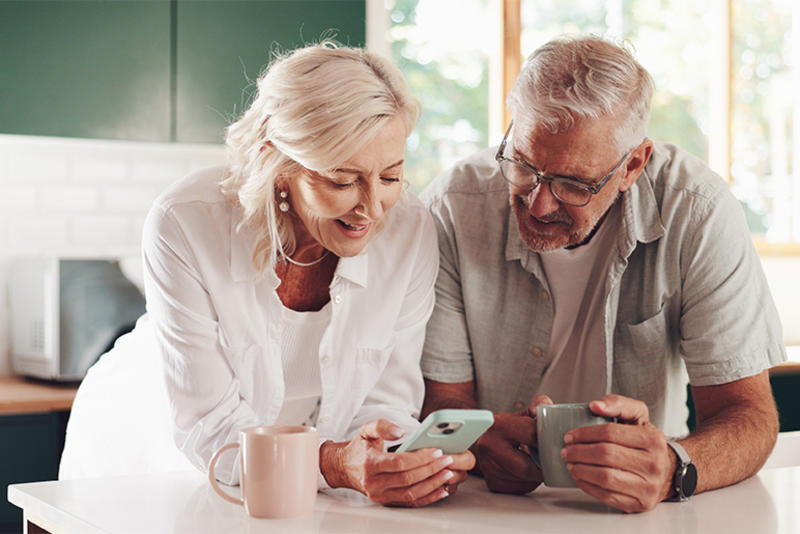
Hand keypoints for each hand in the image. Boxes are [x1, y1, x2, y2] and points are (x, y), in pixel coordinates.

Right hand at [320, 419, 473, 506]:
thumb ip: (382, 425)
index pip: (399, 462)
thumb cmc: (359, 448)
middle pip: (408, 478)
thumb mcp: (366, 430)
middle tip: (447, 460)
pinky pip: (410, 502)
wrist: (344, 467)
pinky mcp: (386, 501)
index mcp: (370, 463)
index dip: (420, 458)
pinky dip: (428, 497)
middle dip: (431, 469)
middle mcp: (374, 482)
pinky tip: (441, 489)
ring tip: (448, 473)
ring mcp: (380, 495)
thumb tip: (399, 431)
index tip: (437, 451)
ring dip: (433, 484)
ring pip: (412, 493)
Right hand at [472, 395, 551, 493]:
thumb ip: (538, 406)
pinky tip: (527, 471)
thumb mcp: (521, 413)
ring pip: (526, 479)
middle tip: (553, 461)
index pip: (531, 435)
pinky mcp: (492, 482)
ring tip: (538, 463)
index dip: (547, 439)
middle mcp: (488, 446)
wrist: (483, 440)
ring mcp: (488, 467)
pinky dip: (529, 482)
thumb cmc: (506, 428)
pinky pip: (520, 488)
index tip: (555, 442)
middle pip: (527, 467)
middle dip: (543, 465)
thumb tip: (548, 409)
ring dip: (537, 475)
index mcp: (498, 425)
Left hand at [561, 394, 674, 512]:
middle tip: (566, 451)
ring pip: (605, 478)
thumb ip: (618, 404)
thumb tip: (596, 405)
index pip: (611, 433)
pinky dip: (587, 486)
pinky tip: (579, 477)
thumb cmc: (646, 442)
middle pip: (606, 455)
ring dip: (581, 470)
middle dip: (580, 452)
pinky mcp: (639, 504)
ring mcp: (648, 487)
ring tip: (570, 464)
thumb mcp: (638, 416)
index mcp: (653, 440)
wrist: (667, 471)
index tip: (570, 435)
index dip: (585, 434)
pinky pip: (607, 496)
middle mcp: (654, 464)